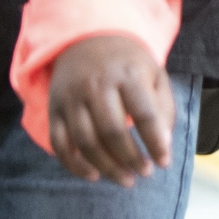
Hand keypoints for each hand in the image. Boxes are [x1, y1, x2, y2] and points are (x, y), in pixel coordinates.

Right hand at [46, 33, 173, 184]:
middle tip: (144, 173)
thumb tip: (163, 144)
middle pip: (112, 131)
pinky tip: (93, 175)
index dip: (155, 142)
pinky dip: (74, 165)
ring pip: (85, 141)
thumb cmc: (127, 64)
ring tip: (125, 179)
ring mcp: (72, 98)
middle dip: (131, 158)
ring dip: (106, 167)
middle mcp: (96, 85)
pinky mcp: (54, 109)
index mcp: (127, 75)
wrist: (85, 39)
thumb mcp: (153, 74)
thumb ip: (163, 107)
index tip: (163, 163)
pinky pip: (59, 143)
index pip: (144, 114)